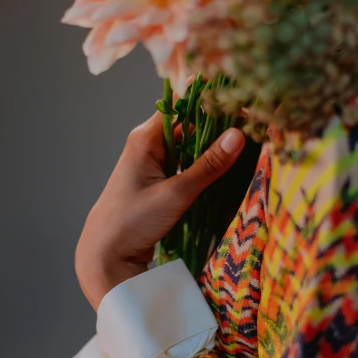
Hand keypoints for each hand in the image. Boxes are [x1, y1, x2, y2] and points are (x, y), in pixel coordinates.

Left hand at [75, 110, 245, 309]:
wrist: (105, 255)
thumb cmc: (132, 222)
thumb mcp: (175, 194)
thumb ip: (208, 165)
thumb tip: (238, 135)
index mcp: (145, 138)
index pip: (182, 105)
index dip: (211, 103)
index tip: (241, 107)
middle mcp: (147, 145)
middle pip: (188, 125)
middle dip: (217, 127)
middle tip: (252, 129)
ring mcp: (152, 164)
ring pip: (189, 147)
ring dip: (211, 149)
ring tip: (245, 146)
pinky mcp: (158, 182)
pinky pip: (184, 165)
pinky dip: (202, 167)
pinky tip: (223, 170)